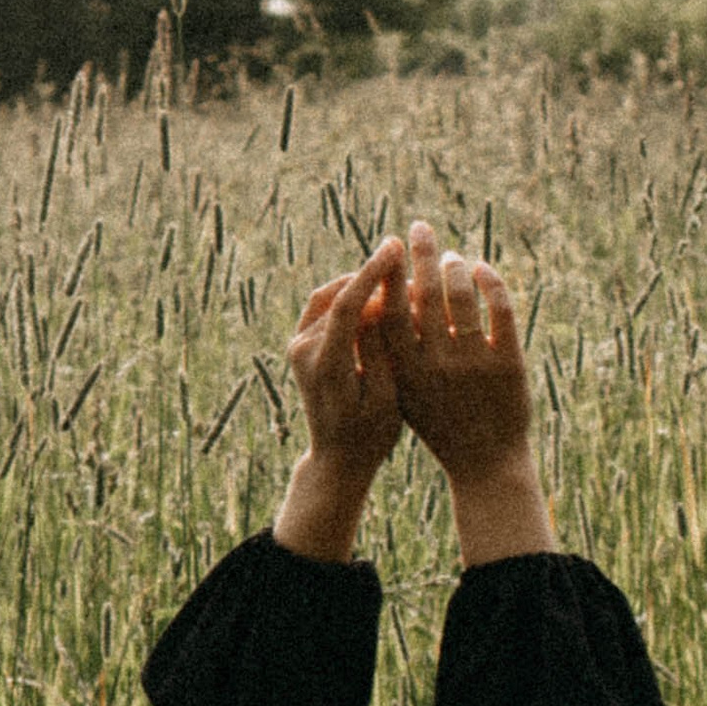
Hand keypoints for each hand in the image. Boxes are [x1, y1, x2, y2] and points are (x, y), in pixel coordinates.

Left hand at [286, 237, 406, 479]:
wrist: (337, 458)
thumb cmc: (371, 435)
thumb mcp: (387, 397)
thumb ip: (380, 350)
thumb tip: (378, 305)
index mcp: (325, 365)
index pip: (347, 305)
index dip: (372, 272)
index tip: (396, 247)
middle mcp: (303, 351)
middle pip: (339, 297)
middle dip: (374, 277)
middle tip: (409, 268)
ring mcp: (297, 345)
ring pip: (330, 297)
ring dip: (361, 284)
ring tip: (395, 278)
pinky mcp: (300, 344)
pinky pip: (324, 307)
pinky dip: (348, 295)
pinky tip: (375, 294)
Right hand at [389, 220, 532, 482]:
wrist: (485, 464)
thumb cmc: (438, 424)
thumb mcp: (405, 390)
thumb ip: (393, 349)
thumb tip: (380, 295)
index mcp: (404, 371)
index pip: (388, 307)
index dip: (387, 272)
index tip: (389, 247)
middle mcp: (437, 365)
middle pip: (426, 291)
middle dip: (421, 252)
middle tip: (418, 227)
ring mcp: (474, 363)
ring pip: (462, 293)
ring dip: (455, 266)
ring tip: (450, 257)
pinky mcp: (508, 363)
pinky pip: (500, 307)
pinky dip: (490, 280)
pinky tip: (482, 269)